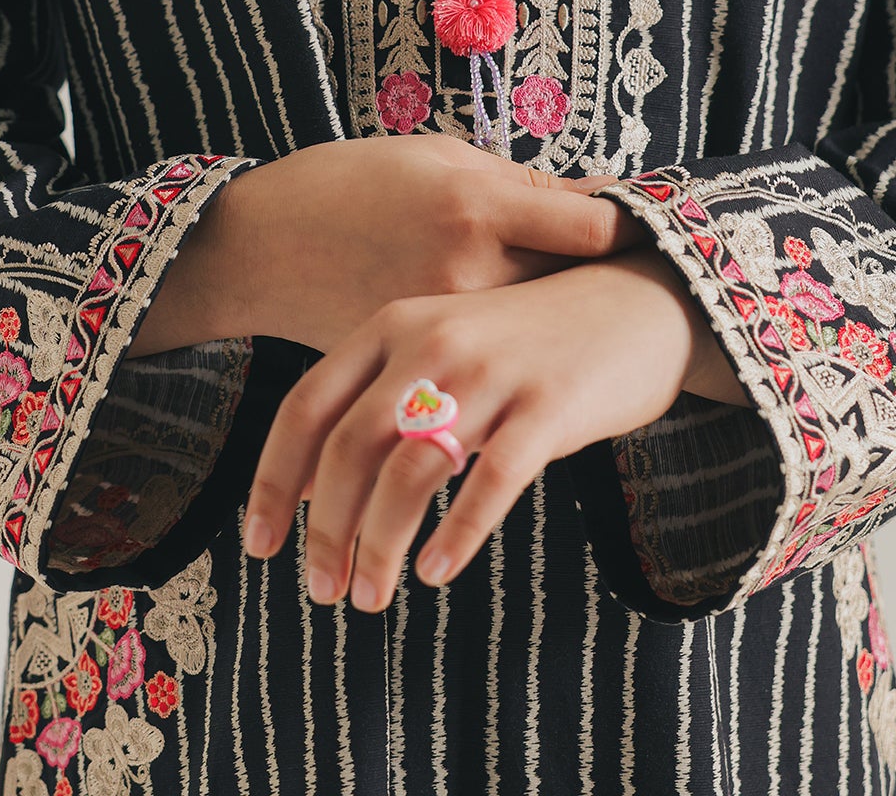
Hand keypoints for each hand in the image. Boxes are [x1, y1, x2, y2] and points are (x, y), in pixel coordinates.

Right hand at [192, 138, 648, 351]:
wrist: (257, 247)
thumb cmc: (348, 182)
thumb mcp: (434, 157)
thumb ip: (516, 182)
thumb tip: (599, 198)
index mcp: (476, 205)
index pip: (595, 224)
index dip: (633, 223)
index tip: (651, 222)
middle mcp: (470, 270)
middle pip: (577, 286)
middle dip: (607, 280)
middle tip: (646, 273)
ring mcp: (445, 328)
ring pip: (537, 333)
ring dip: (566, 321)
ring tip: (595, 310)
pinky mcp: (420, 367)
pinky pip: (488, 363)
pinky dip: (512, 352)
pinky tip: (528, 343)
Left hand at [241, 244, 742, 609]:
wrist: (637, 298)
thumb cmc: (526, 337)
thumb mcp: (441, 346)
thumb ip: (377, 397)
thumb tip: (308, 489)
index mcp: (393, 325)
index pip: (307, 407)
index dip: (273, 481)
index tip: (258, 545)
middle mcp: (434, 342)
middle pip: (350, 448)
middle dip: (326, 530)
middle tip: (320, 590)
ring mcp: (492, 372)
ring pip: (411, 472)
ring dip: (381, 546)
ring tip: (371, 596)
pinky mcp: (550, 406)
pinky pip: (492, 481)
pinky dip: (457, 536)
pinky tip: (436, 573)